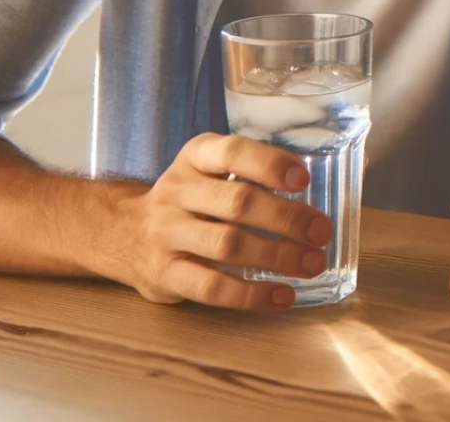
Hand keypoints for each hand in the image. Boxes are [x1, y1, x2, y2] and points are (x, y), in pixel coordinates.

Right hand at [99, 133, 332, 310]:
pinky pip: (211, 287)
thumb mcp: (209, 172)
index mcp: (195, 158)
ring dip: (277, 255)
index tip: (303, 180)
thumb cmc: (189, 201)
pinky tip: (283, 296)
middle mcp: (177, 192)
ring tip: (312, 264)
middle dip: (286, 219)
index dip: (269, 164)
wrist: (122, 232)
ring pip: (227, 245)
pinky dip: (252, 295)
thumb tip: (327, 188)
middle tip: (322, 232)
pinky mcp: (164, 275)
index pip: (232, 152)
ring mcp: (167, 234)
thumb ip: (253, 174)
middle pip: (237, 203)